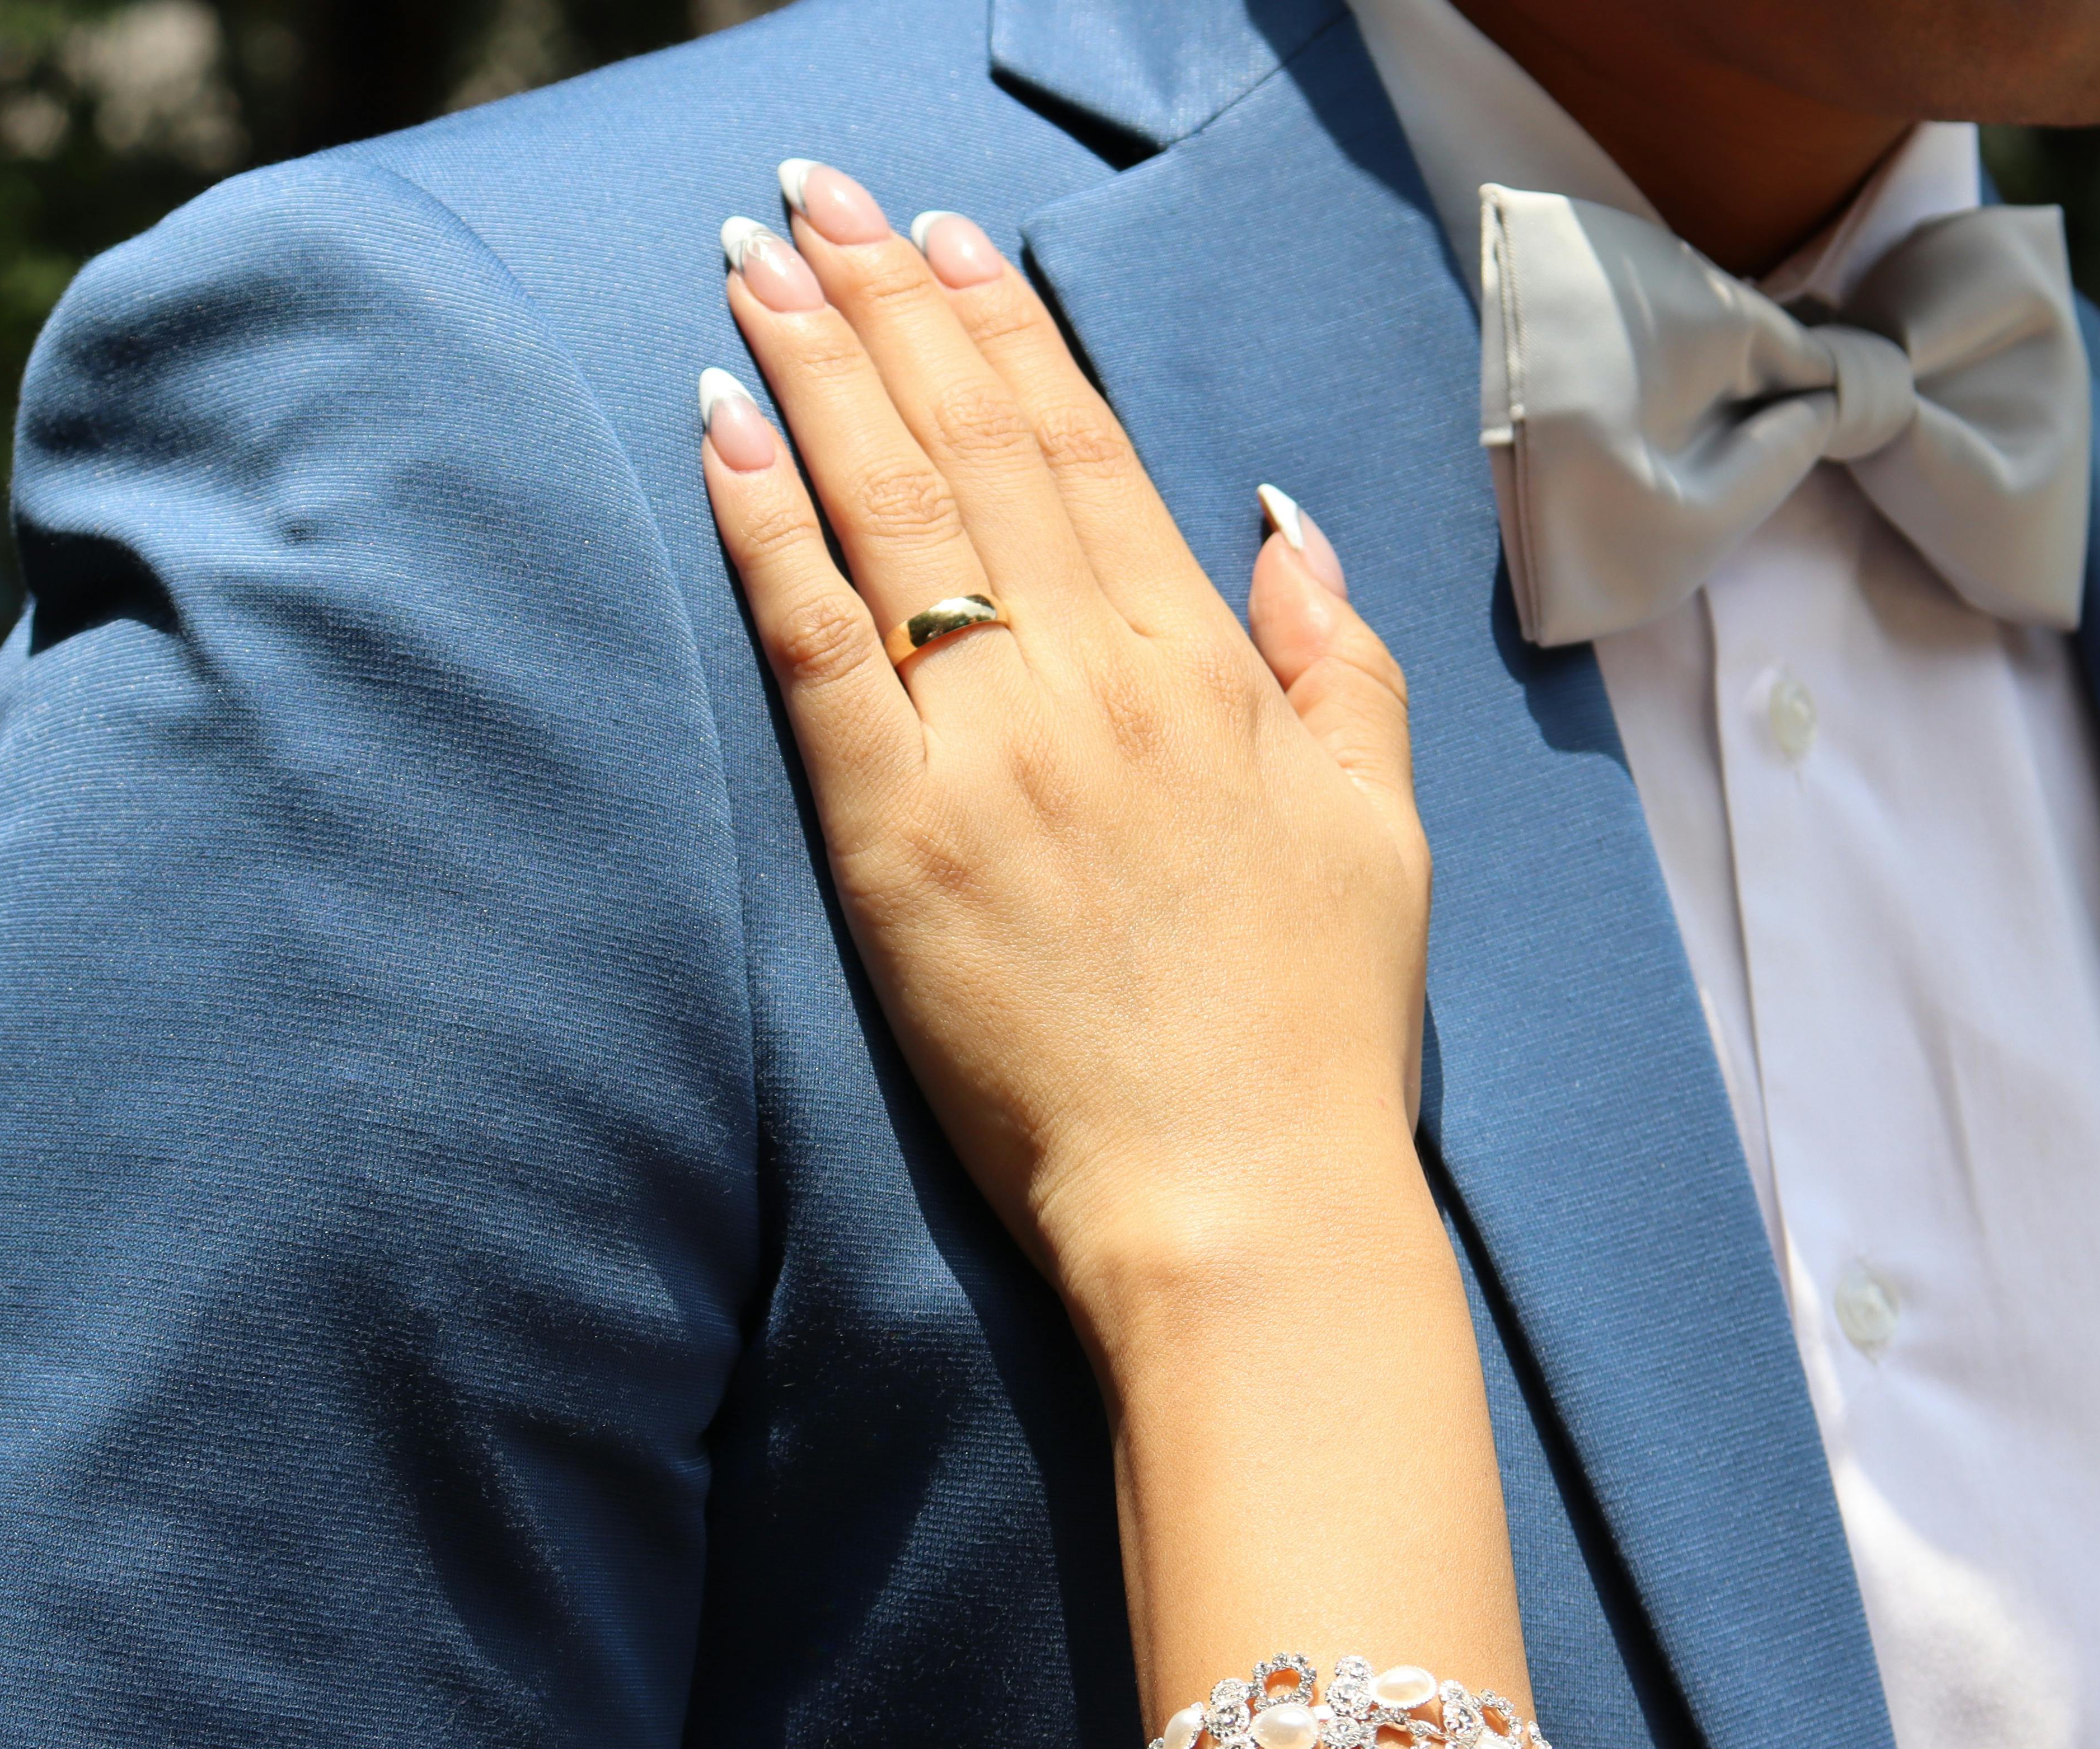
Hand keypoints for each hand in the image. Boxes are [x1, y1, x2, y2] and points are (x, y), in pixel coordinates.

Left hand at [698, 164, 1427, 1319]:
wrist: (1240, 1200)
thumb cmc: (1311, 1032)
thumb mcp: (1379, 830)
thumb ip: (1335, 664)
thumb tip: (1287, 526)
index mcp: (1207, 671)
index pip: (1087, 454)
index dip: (1008, 335)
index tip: (946, 245)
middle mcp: (1093, 681)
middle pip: (972, 446)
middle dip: (888, 304)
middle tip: (818, 197)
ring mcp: (989, 753)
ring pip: (889, 509)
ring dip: (813, 367)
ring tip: (752, 256)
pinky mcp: (896, 839)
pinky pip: (818, 645)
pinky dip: (766, 525)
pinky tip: (721, 424)